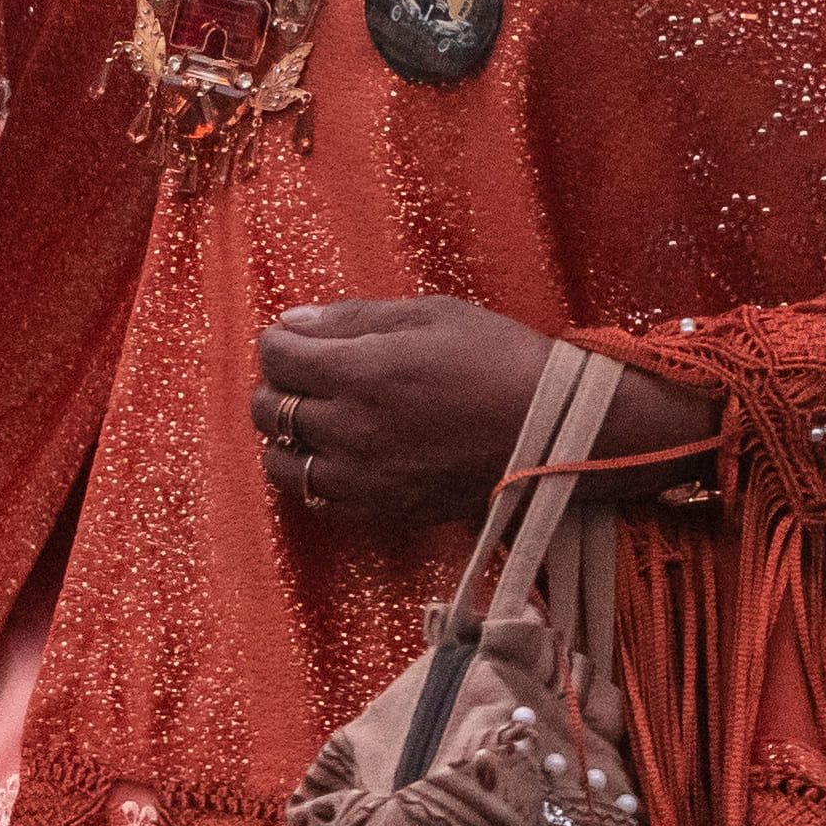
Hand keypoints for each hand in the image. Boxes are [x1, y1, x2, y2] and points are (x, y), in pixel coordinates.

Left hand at [253, 297, 564, 530]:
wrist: (556, 431)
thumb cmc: (501, 360)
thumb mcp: (433, 314)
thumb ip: (355, 317)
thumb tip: (294, 323)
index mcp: (361, 373)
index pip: (276, 356)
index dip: (280, 340)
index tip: (299, 338)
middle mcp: (350, 429)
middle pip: (269, 409)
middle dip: (279, 384)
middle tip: (309, 373)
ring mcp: (362, 478)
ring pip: (281, 464)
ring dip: (288, 436)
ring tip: (319, 418)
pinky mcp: (382, 511)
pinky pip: (316, 501)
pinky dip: (315, 477)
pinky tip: (341, 456)